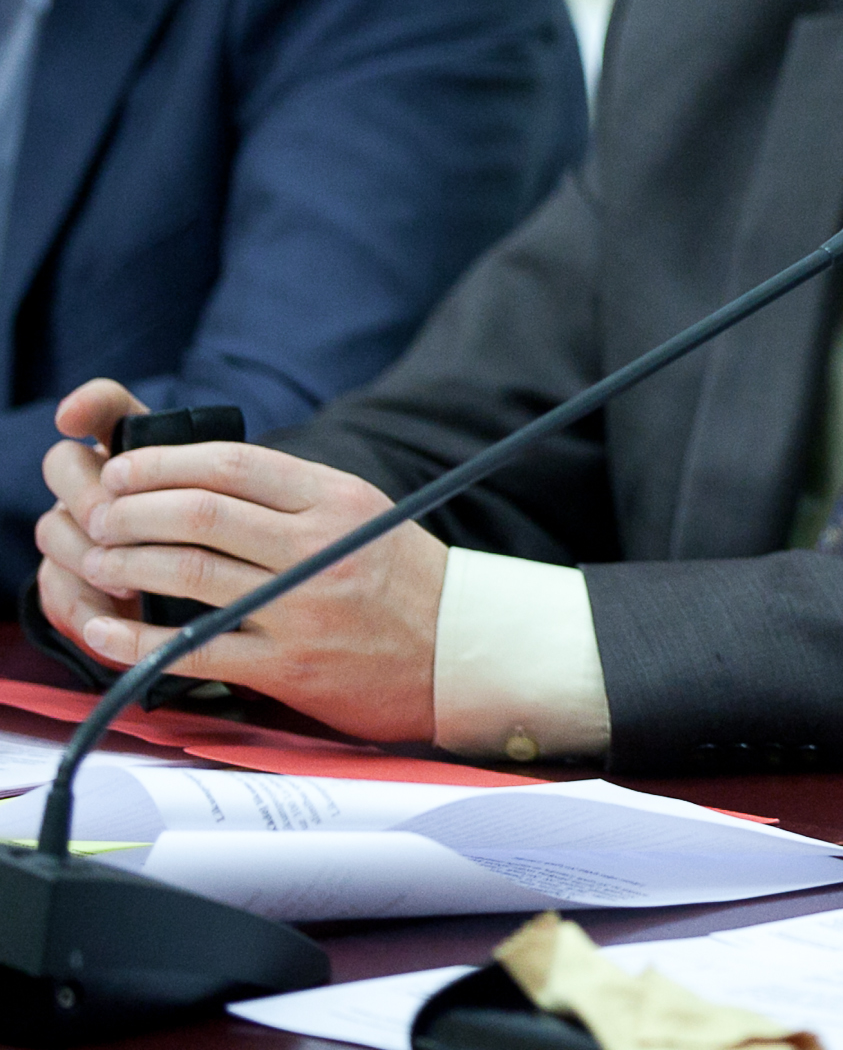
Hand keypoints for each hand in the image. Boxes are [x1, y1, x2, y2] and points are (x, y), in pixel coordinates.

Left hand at [33, 379, 444, 741]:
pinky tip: (101, 628)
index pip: (232, 463)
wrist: (461, 651)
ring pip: (189, 572)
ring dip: (124, 563)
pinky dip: (134, 639)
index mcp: (338, 499)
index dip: (161, 462)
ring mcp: (304, 608)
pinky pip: (194, 650)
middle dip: (130, 511)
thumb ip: (293, 495)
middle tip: (96, 515)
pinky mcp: (289, 666)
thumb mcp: (362, 514)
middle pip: (200, 513)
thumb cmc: (401, 579)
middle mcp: (322, 547)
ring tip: (95, 559)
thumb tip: (202, 476)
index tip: (120, 469)